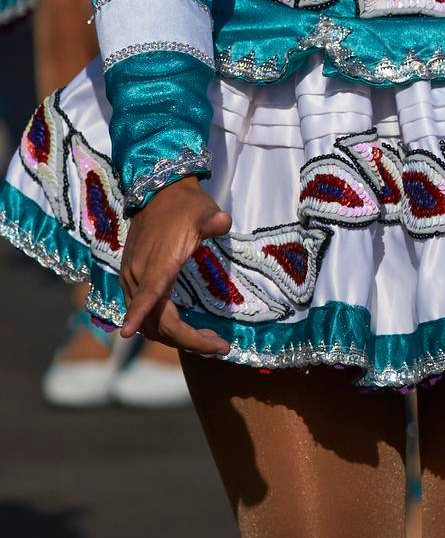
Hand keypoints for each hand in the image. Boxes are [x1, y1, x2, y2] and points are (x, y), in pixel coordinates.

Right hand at [120, 176, 231, 354]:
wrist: (159, 192)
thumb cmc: (186, 204)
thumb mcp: (203, 211)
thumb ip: (213, 221)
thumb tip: (224, 221)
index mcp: (157, 261)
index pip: (146, 292)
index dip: (139, 313)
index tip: (127, 333)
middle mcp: (139, 275)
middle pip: (155, 321)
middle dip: (187, 340)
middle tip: (219, 346)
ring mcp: (133, 280)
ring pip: (149, 322)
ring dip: (176, 337)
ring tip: (209, 340)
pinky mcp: (132, 281)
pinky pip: (145, 313)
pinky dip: (164, 326)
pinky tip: (186, 328)